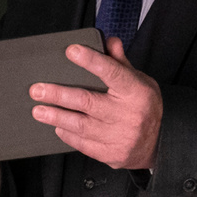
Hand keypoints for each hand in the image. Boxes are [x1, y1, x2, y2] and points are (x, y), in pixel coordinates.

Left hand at [29, 38, 161, 169]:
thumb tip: (108, 41)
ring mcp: (120, 137)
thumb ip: (121, 63)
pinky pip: (84, 144)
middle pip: (88, 102)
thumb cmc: (145, 107)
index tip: (71, 51)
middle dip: (58, 95)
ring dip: (56, 116)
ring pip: (81, 125)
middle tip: (37, 90)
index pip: (112, 72)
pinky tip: (57, 126)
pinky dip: (68, 135)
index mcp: (136, 92)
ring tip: (38, 110)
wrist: (159, 143)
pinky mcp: (112, 154)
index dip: (91, 61)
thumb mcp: (140, 81)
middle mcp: (128, 114)